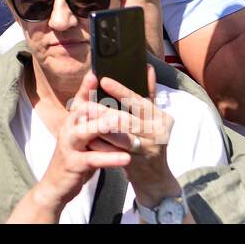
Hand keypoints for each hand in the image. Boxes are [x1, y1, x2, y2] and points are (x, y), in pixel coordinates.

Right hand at [11, 71, 133, 218]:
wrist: (57, 185)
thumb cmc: (77, 156)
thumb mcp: (86, 136)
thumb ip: (97, 120)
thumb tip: (114, 107)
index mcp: (72, 121)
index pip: (80, 100)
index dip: (86, 87)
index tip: (95, 73)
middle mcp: (68, 128)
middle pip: (83, 111)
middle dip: (101, 104)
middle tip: (122, 97)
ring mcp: (70, 145)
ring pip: (86, 132)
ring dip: (104, 126)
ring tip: (122, 121)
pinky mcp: (74, 163)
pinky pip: (93, 159)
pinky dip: (110, 158)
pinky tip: (126, 158)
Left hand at [94, 67, 179, 207]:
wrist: (153, 175)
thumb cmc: (148, 138)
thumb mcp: (151, 116)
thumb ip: (148, 93)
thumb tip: (147, 67)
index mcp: (162, 118)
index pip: (139, 101)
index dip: (120, 90)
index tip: (102, 80)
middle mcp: (158, 133)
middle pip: (126, 119)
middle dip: (102, 111)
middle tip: (84, 102)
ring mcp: (147, 149)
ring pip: (118, 136)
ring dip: (99, 127)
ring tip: (82, 117)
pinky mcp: (136, 163)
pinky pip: (114, 152)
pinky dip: (100, 144)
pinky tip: (87, 137)